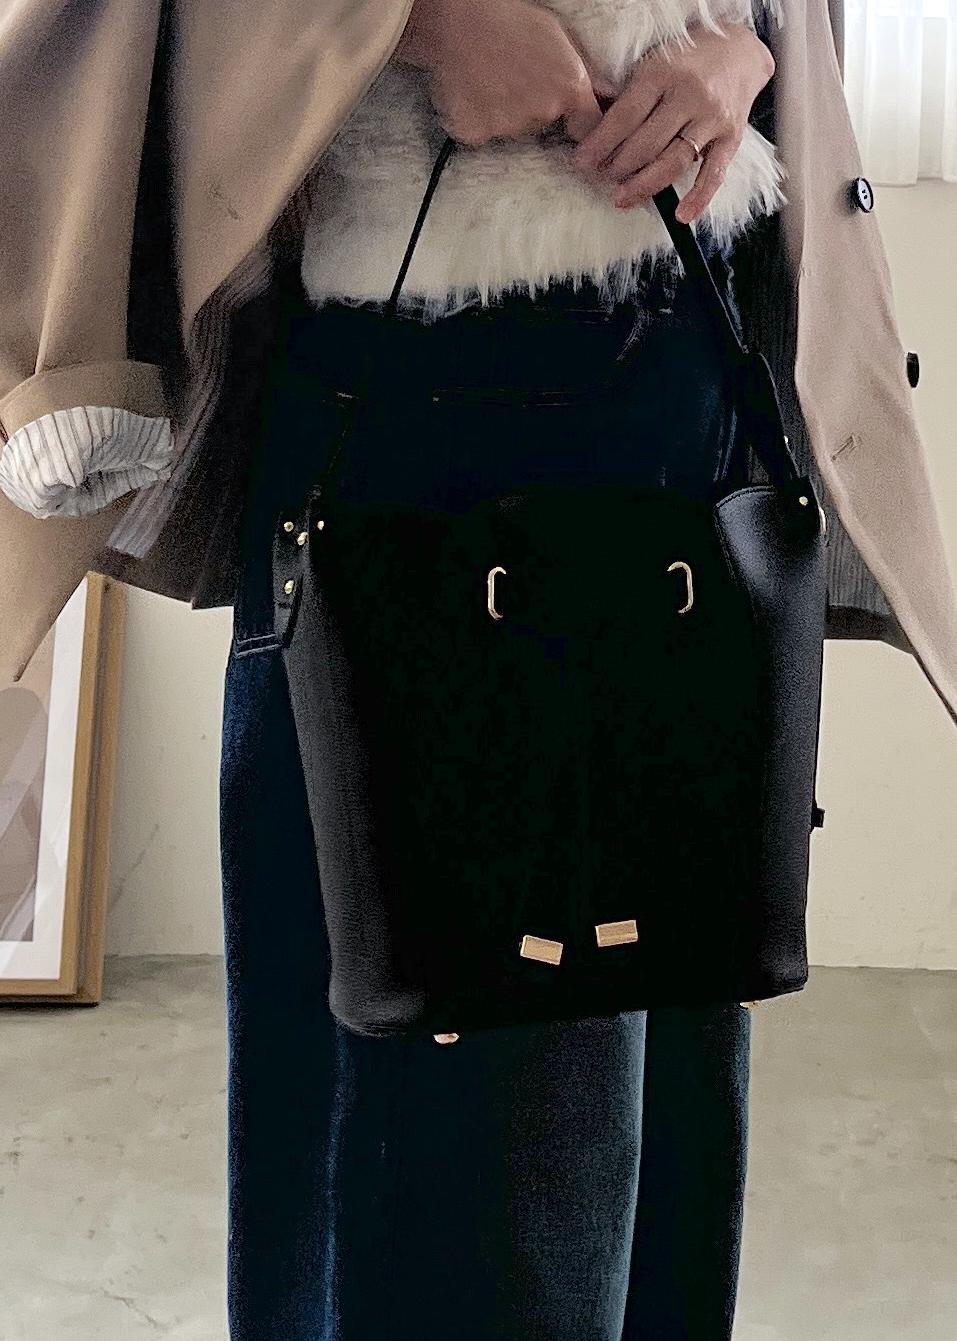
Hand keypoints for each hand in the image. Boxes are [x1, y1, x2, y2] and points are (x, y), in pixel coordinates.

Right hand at [394, 0, 614, 146]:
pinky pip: (478, 133)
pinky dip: (474, 117)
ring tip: (488, 78)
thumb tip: (599, 96)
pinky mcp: (474, 132)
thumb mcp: (556, 37)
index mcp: (569, 87)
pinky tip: (469, 91)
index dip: (578, 125)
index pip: (588, 127)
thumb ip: (576, 73)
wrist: (455, 15)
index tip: (570, 124)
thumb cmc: (507, 15)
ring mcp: (506, 126)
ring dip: (502, 112)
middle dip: (532, 108)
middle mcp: (542, 111)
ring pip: (509, 130)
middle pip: (542, 126)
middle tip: (512, 77)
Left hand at [570, 23, 774, 221]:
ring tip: (621, 198)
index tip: (582, 161)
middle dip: (618, 167)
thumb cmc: (687, 58)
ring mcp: (712, 118)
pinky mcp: (731, 137)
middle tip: (601, 177)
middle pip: (646, 144)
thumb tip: (589, 123)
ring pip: (673, 162)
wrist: (740, 50)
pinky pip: (714, 173)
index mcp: (663, 72)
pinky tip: (681, 216)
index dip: (600, 144)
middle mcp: (689, 95)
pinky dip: (698, 198)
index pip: (625, 117)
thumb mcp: (653, 60)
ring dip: (644, 186)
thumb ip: (626, 92)